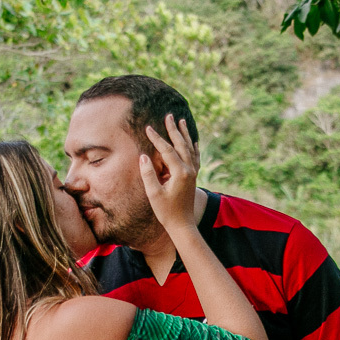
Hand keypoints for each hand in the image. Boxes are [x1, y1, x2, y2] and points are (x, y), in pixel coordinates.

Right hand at [138, 114, 198, 232]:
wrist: (182, 224)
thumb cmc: (166, 211)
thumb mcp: (154, 194)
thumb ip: (149, 174)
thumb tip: (144, 156)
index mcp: (180, 172)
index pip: (167, 150)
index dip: (157, 138)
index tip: (148, 128)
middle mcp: (189, 170)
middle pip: (181, 144)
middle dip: (173, 129)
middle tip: (169, 115)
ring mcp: (193, 173)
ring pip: (190, 148)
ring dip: (184, 134)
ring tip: (181, 121)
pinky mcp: (193, 177)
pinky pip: (195, 157)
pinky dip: (193, 147)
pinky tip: (193, 141)